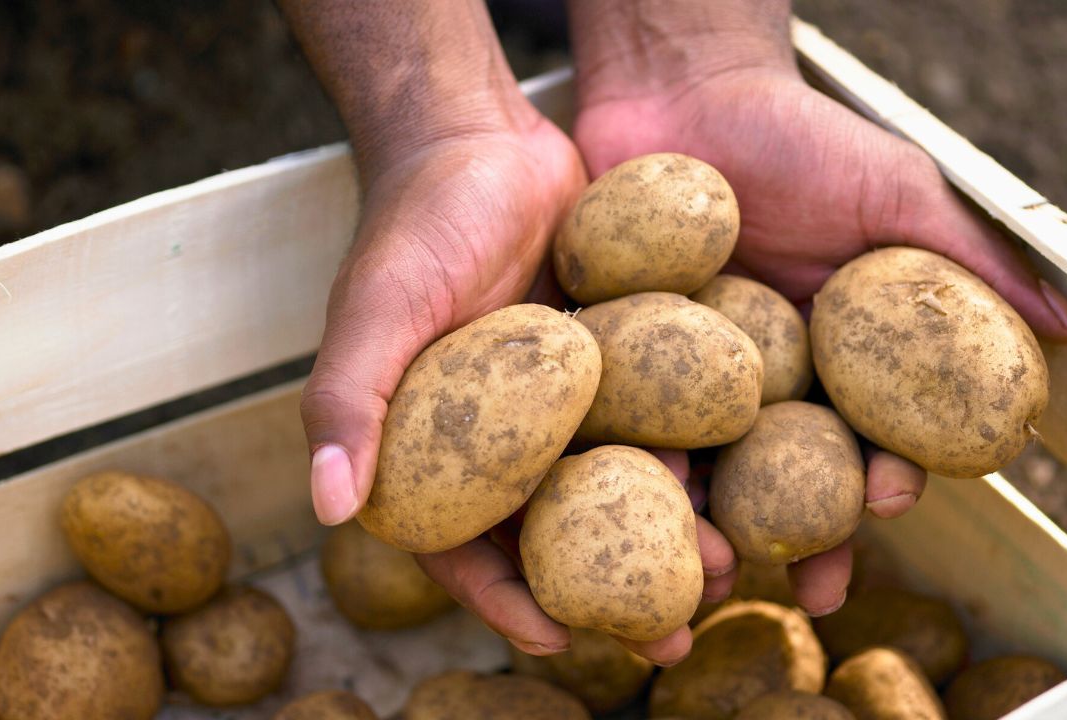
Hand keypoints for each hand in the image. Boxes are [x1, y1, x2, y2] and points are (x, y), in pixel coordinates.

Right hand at [285, 0, 738, 665]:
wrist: (485, 140)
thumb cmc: (415, 224)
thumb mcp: (375, 310)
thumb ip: (347, 401)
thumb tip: (328, 509)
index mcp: (431, 449)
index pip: (461, 548)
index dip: (505, 601)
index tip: (560, 641)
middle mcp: (499, 439)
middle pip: (554, 535)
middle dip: (610, 592)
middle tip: (670, 635)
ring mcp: (560, 405)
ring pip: (614, 489)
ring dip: (665, 534)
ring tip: (725, 569)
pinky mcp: (611, 364)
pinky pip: (651, 422)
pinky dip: (689, 455)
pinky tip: (738, 482)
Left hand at [568, 0, 1066, 617]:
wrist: (685, 89)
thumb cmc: (799, 137)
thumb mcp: (894, 193)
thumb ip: (968, 261)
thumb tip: (1061, 332)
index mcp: (837, 359)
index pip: (869, 436)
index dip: (884, 476)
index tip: (890, 498)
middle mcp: (764, 381)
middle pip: (787, 478)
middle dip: (803, 538)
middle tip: (808, 589)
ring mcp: (687, 376)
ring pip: (705, 466)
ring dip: (715, 522)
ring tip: (715, 565)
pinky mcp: (619, 357)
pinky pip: (625, 416)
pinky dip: (630, 459)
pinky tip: (637, 493)